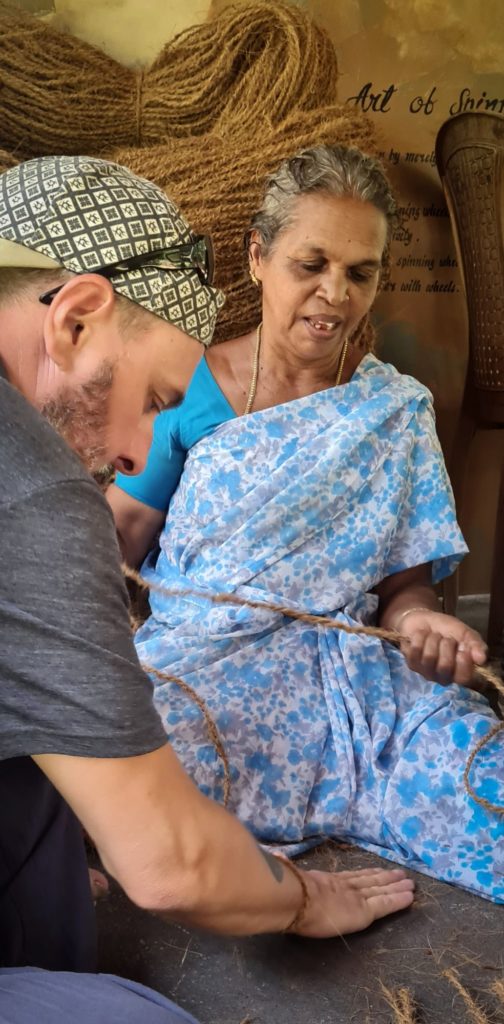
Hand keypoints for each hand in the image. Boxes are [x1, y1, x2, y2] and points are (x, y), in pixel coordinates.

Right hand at [291, 867, 413, 937]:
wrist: (293, 899)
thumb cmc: (286, 892)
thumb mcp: (286, 879)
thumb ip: (284, 869)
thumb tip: (273, 855)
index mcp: (325, 882)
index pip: (350, 878)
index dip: (365, 874)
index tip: (376, 870)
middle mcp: (343, 887)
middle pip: (369, 881)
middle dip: (385, 878)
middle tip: (400, 874)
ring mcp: (355, 897)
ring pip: (380, 890)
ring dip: (396, 886)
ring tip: (409, 882)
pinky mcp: (365, 911)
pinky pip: (385, 904)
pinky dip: (398, 900)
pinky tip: (410, 897)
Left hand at [397, 609, 487, 686]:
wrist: (425, 619)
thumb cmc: (447, 629)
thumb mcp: (465, 633)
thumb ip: (476, 644)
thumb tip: (481, 659)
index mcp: (461, 672)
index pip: (464, 679)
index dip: (463, 663)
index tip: (462, 648)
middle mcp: (444, 678)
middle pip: (445, 667)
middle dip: (446, 645)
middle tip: (446, 638)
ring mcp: (426, 673)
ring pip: (429, 657)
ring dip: (432, 639)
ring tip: (433, 636)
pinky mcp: (412, 664)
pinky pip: (415, 651)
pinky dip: (419, 637)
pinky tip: (421, 636)